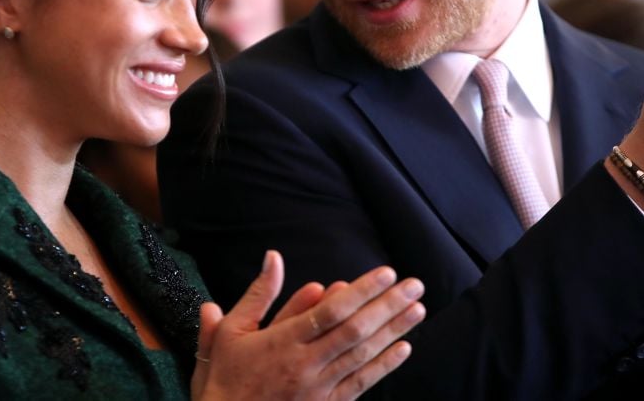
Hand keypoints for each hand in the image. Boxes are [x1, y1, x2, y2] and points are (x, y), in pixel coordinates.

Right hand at [191, 251, 424, 400]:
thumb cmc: (226, 379)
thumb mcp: (229, 333)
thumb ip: (257, 295)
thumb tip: (273, 257)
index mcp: (282, 342)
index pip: (331, 311)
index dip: (361, 291)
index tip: (385, 273)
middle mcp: (306, 364)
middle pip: (355, 330)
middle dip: (388, 305)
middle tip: (414, 285)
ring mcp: (319, 389)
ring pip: (362, 356)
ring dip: (393, 331)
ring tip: (417, 310)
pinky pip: (360, 385)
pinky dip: (383, 366)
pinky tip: (403, 349)